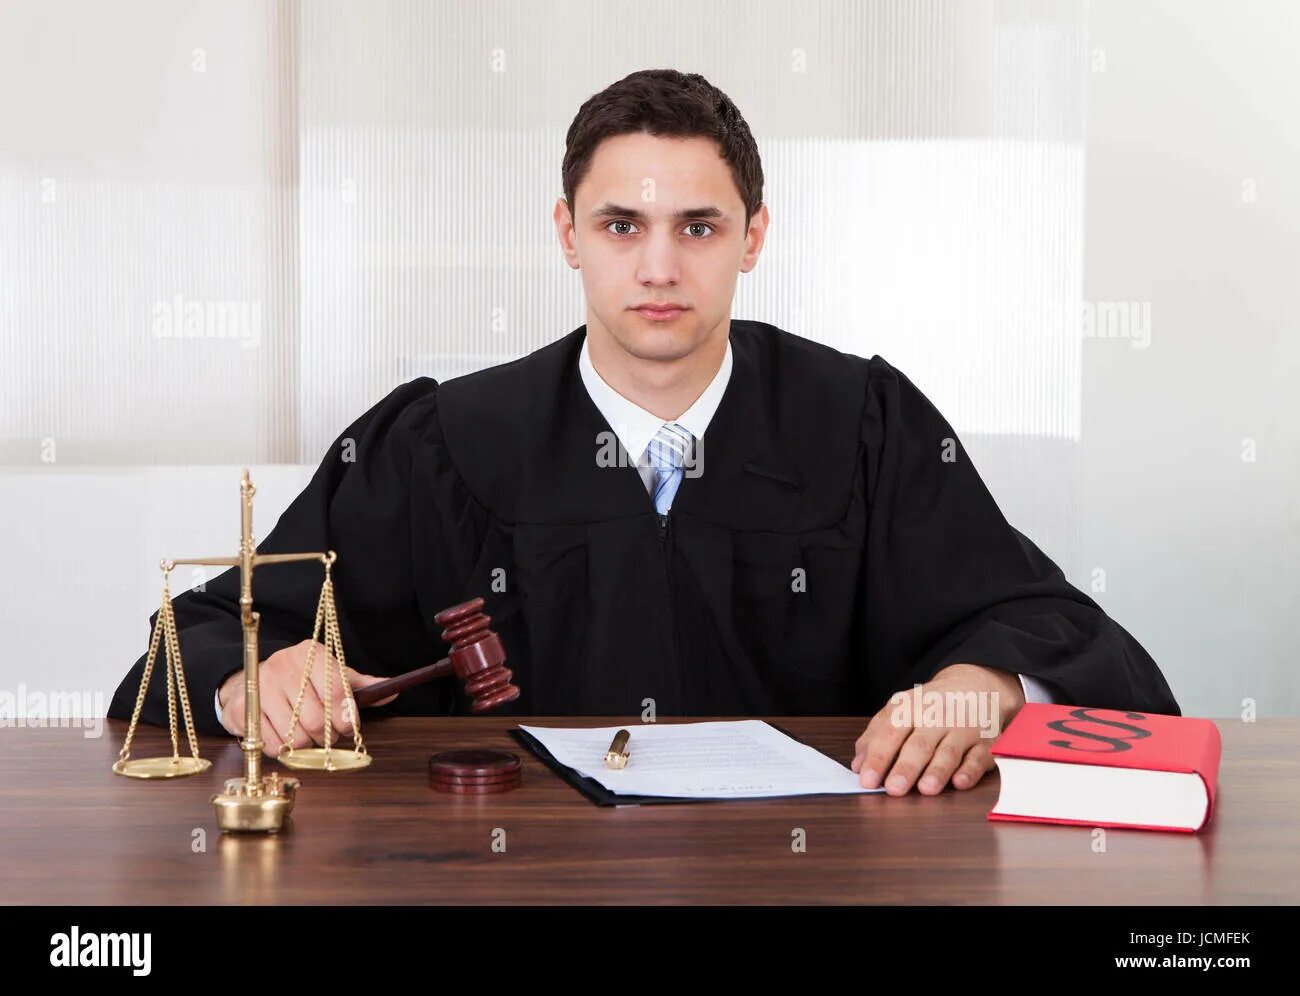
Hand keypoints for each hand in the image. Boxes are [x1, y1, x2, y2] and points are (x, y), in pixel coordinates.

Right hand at [218, 640, 397, 756]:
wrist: (251, 679)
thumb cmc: (300, 680)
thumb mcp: (329, 674)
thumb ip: (358, 685)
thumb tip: (392, 691)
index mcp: (310, 654)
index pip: (336, 691)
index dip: (347, 716)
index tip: (351, 727)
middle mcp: (284, 667)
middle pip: (316, 720)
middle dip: (326, 734)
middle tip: (327, 733)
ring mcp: (261, 688)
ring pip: (295, 736)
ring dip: (306, 744)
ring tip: (305, 733)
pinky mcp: (243, 710)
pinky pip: (273, 745)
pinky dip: (283, 749)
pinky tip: (283, 735)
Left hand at [851, 663, 1025, 794]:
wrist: (977, 685)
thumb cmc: (931, 704)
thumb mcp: (900, 709)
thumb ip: (876, 734)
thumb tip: (858, 765)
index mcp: (911, 709)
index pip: (890, 733)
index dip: (878, 757)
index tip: (867, 780)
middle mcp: (936, 719)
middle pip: (919, 744)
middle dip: (906, 767)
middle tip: (894, 788)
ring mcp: (963, 730)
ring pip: (949, 752)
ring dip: (937, 771)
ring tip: (925, 789)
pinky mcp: (986, 744)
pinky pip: (979, 758)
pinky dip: (970, 770)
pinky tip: (960, 782)